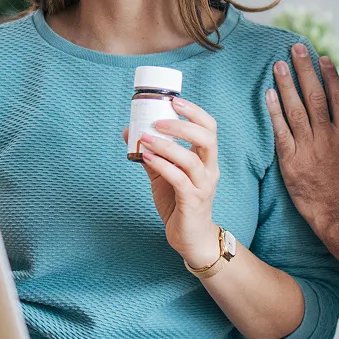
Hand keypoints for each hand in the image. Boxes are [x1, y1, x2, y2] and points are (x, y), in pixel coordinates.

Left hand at [123, 97, 221, 268]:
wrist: (191, 238)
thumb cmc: (179, 204)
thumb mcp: (164, 175)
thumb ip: (151, 154)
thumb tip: (128, 132)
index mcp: (206, 159)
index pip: (209, 127)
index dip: (194, 111)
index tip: (174, 100)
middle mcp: (210, 170)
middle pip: (207, 138)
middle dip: (182, 125)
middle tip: (158, 120)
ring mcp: (203, 186)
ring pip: (191, 159)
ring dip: (167, 146)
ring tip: (145, 138)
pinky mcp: (193, 201)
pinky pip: (179, 179)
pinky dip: (163, 165)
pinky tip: (147, 158)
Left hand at [266, 44, 338, 233]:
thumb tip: (338, 118)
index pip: (338, 97)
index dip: (329, 75)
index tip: (321, 57)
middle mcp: (329, 136)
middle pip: (316, 95)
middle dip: (305, 70)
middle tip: (296, 48)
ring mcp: (310, 148)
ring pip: (297, 109)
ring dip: (287, 84)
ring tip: (278, 64)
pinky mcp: (292, 161)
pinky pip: (281, 131)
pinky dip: (274, 111)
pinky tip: (268, 94)